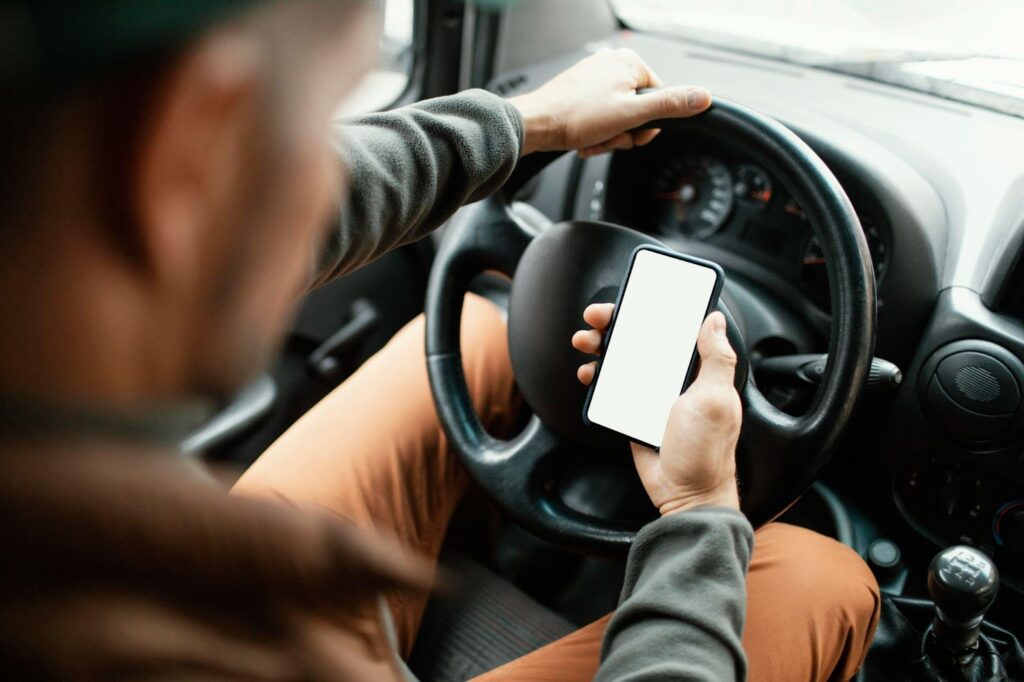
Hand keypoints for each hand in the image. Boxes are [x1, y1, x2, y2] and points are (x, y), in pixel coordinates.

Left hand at [509, 48, 711, 156]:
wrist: (537, 125)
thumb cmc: (575, 117)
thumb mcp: (632, 114)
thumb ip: (670, 106)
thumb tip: (703, 98)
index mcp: (629, 63)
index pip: (658, 99)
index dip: (647, 125)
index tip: (632, 134)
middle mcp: (612, 64)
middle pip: (638, 110)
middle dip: (624, 132)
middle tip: (608, 137)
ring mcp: (594, 77)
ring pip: (618, 117)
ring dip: (608, 136)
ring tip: (593, 138)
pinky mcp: (580, 91)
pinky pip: (600, 117)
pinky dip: (595, 132)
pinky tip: (584, 137)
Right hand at [573, 305, 741, 514]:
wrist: (685, 494)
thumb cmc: (706, 450)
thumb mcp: (716, 399)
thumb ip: (717, 358)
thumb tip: (715, 319)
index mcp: (696, 369)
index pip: (673, 327)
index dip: (652, 308)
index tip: (632, 297)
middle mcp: (673, 377)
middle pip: (640, 338)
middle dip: (615, 322)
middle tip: (595, 318)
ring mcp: (651, 394)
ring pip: (621, 359)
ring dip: (600, 346)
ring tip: (585, 343)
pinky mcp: (633, 412)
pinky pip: (611, 387)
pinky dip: (596, 377)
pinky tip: (588, 373)